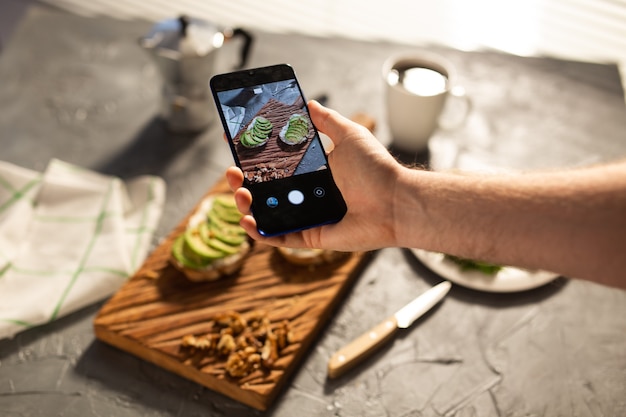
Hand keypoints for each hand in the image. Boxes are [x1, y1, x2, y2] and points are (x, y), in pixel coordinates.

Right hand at [225, 100, 401, 250]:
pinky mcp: (310, 236)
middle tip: (232, 171)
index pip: (275, 164)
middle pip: (265, 189)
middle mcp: (306, 193)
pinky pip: (279, 238)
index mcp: (313, 171)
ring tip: (239, 193)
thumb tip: (309, 102)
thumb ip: (327, 120)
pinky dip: (260, 233)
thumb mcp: (349, 135)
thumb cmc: (376, 169)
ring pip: (267, 213)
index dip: (254, 157)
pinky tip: (247, 221)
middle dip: (243, 181)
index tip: (235, 145)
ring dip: (246, 204)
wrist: (395, 201)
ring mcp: (306, 216)